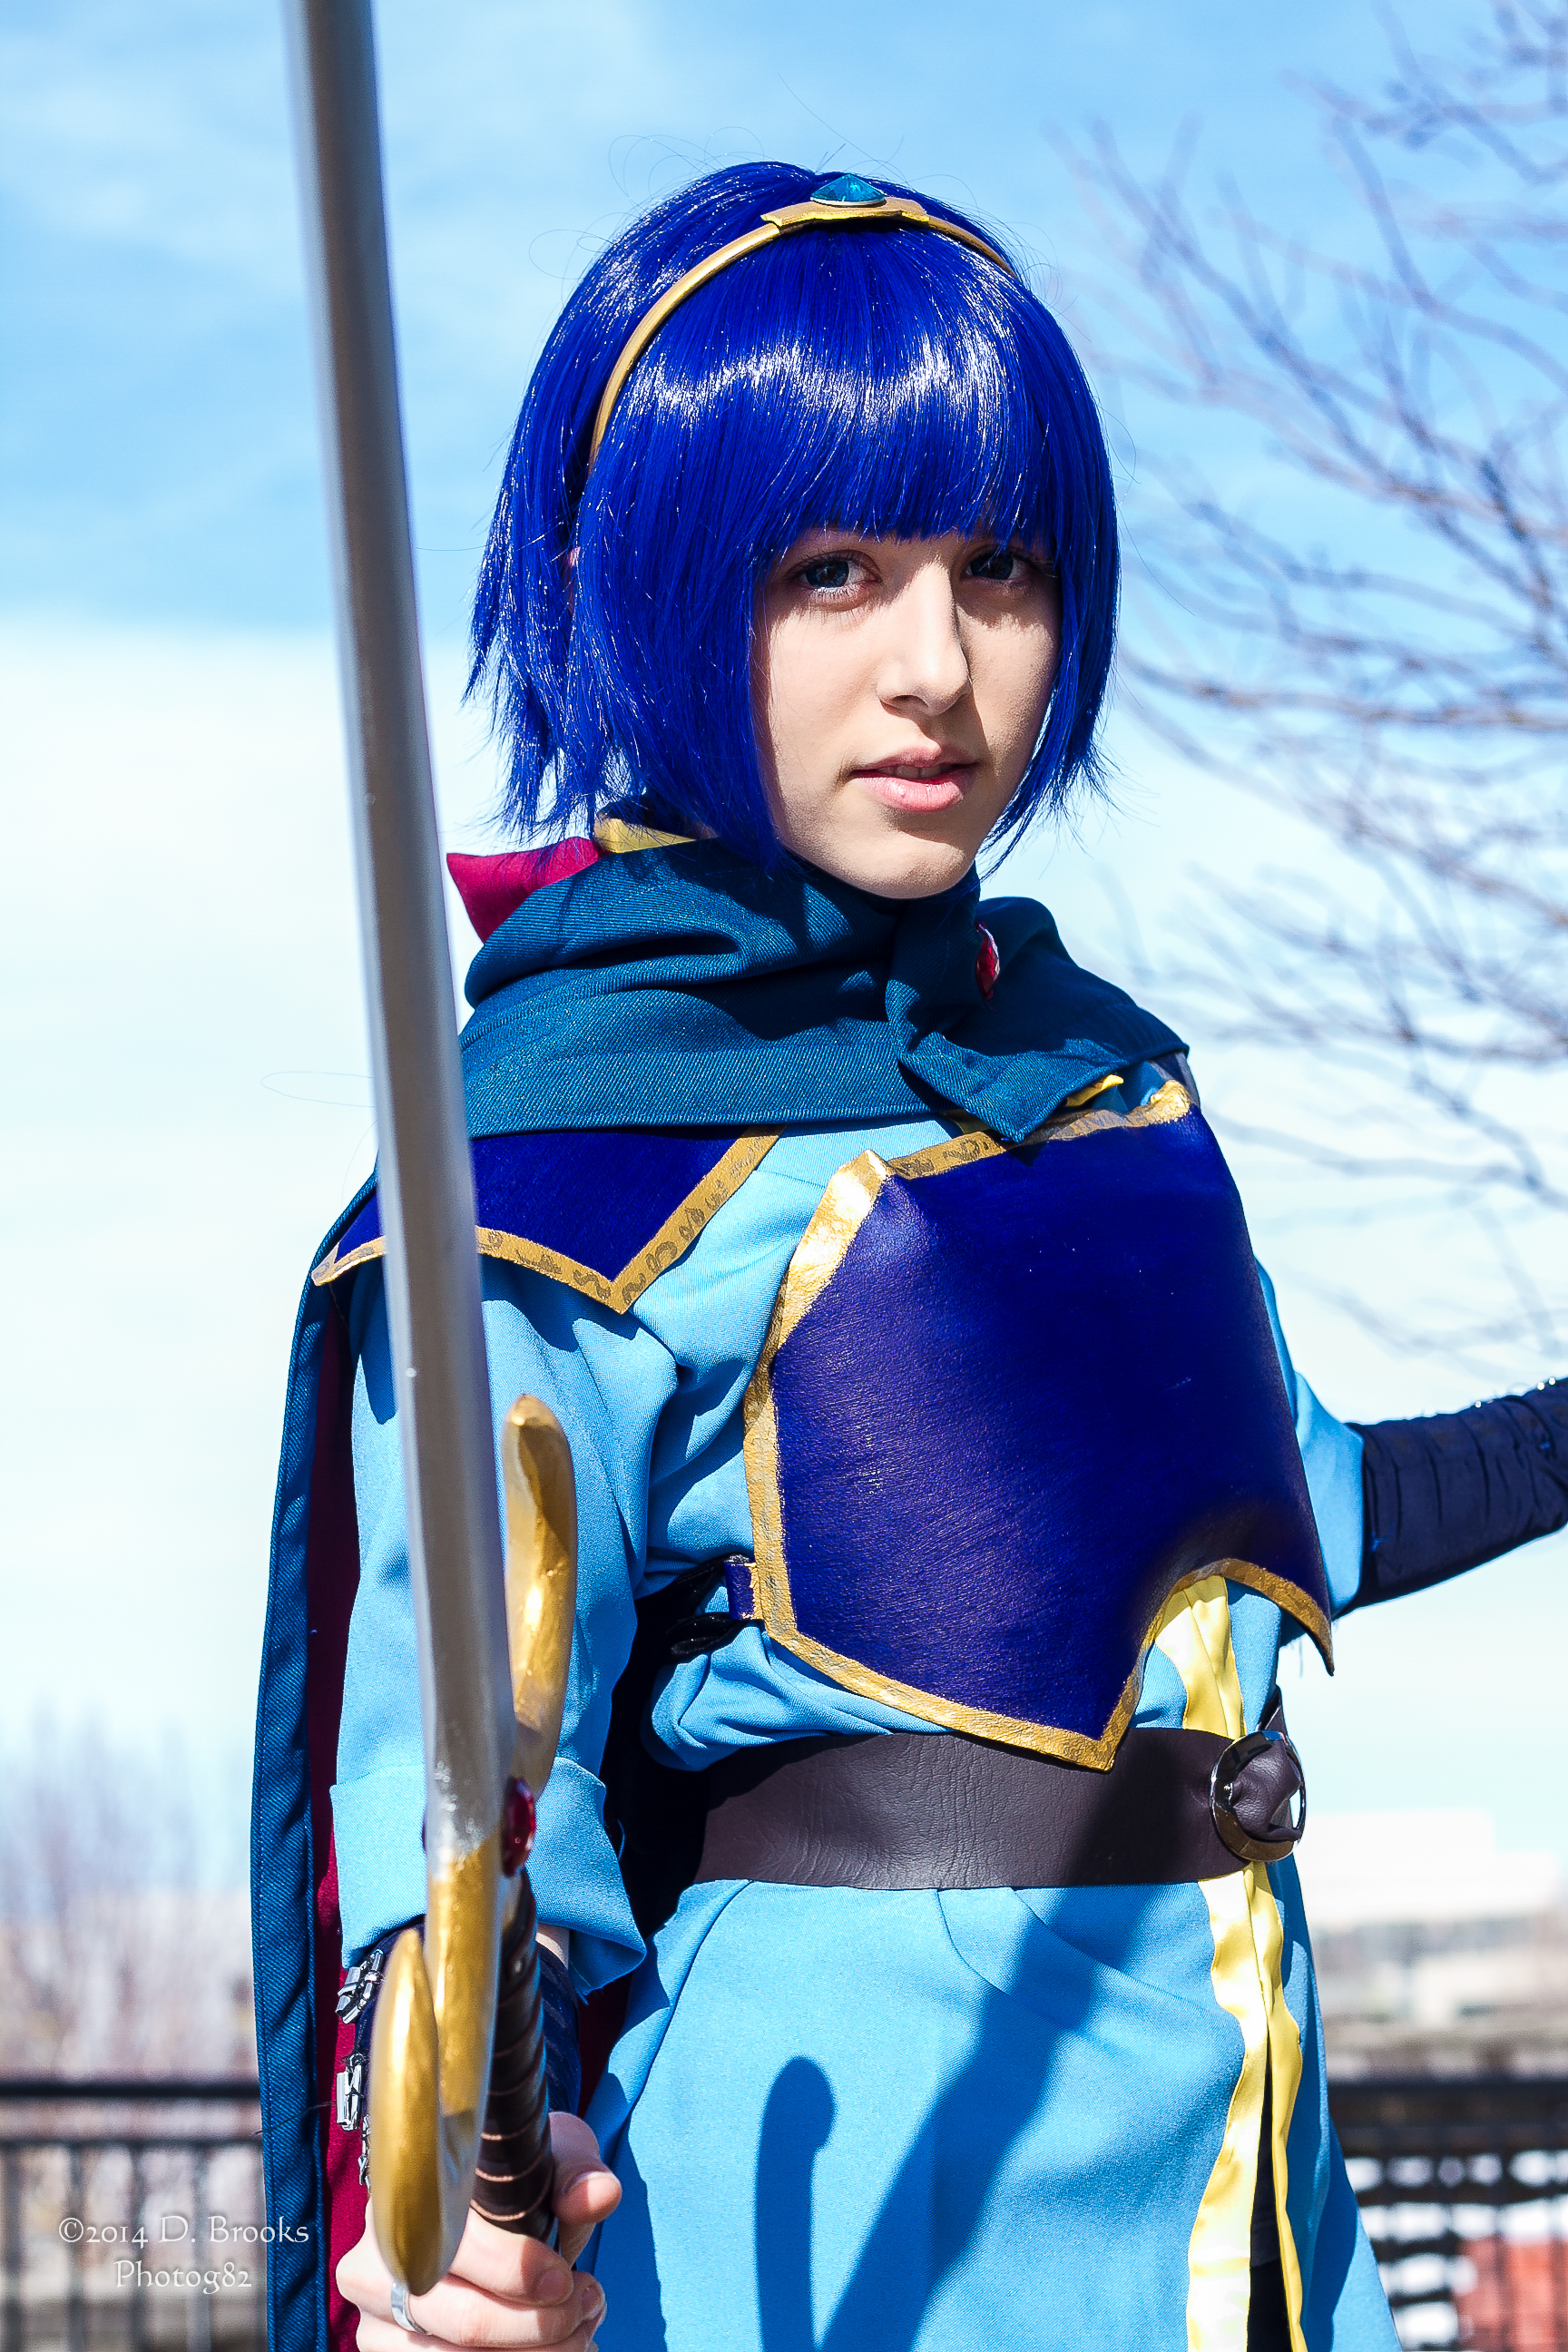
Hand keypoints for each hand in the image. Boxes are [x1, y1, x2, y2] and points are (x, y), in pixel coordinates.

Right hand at [340, 2115, 621, 2349]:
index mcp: (405, 2198)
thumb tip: (599, 2194)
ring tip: (577, 2335)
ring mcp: (376, 2320)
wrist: (494, 2217)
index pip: (453, 2245)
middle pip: (463, 2319)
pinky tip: (551, 2351)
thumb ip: (574, 2175)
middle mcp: (373, 2261)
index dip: (514, 2269)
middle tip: (585, 2308)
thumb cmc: (517, 2184)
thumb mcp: (549, 2160)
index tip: (565, 2278)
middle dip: (539, 2325)